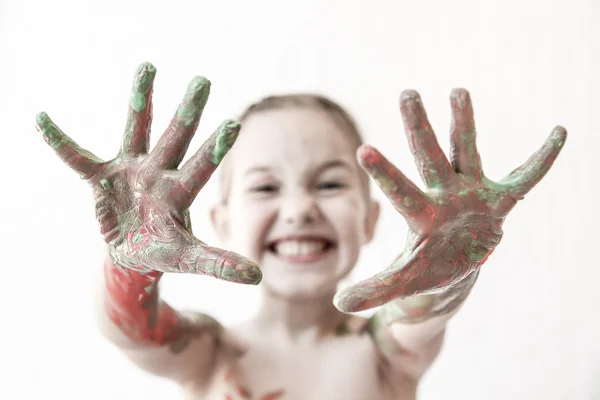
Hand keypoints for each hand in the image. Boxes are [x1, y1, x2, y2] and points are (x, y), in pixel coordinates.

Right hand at [36, 62, 260, 284]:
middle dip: (187, 112)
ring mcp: (131, 171)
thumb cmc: (164, 250)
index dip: (214, 149)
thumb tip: (257, 277)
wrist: (132, 251)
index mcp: (179, 193)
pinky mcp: (102, 177)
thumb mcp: (189, 259)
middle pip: (175, 138)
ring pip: (137, 129)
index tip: (234, 124)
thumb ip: (219, 263)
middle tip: (203, 80)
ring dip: (141, 99)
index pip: (200, 168)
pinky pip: (77, 157)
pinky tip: (42, 119)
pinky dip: (60, 143)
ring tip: (149, 66)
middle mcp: (159, 174)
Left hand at [335, 89, 565, 311]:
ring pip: (466, 151)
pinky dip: (542, 159)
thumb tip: (338, 303)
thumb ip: (374, 291)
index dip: (384, 173)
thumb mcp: (402, 282)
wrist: (452, 267)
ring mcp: (470, 194)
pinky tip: (559, 132)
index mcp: (421, 215)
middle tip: (407, 93)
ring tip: (457, 90)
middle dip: (419, 127)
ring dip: (464, 123)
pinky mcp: (496, 201)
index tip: (363, 148)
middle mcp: (443, 196)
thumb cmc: (424, 271)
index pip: (400, 191)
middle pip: (429, 156)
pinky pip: (525, 177)